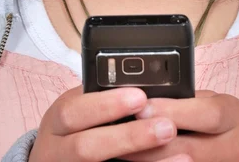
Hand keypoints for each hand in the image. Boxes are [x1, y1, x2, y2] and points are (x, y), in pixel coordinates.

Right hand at [29, 85, 189, 161]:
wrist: (57, 159)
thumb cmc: (75, 125)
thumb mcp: (78, 107)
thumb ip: (100, 97)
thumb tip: (144, 84)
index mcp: (57, 121)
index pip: (74, 111)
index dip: (106, 105)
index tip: (140, 96)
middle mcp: (57, 150)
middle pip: (87, 147)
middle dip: (128, 137)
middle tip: (166, 126)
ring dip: (143, 161)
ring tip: (181, 152)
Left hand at [120, 90, 238, 161]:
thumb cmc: (226, 122)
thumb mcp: (215, 103)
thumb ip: (187, 102)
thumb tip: (147, 98)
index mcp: (232, 116)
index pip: (204, 114)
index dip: (172, 111)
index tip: (141, 108)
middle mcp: (234, 148)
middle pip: (189, 149)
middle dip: (150, 142)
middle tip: (119, 134)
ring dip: (149, 161)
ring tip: (121, 152)